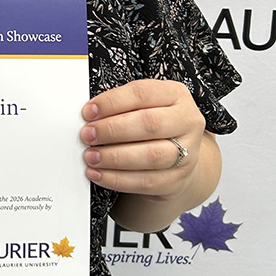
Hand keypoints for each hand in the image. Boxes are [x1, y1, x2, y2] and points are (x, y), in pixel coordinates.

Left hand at [80, 79, 205, 200]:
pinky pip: (146, 182)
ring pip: (150, 156)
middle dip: (112, 130)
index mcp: (175, 94)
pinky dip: (118, 179)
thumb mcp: (141, 104)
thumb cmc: (151, 122)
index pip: (142, 93)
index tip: (88, 112)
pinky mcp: (178, 179)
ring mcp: (188, 153)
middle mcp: (187, 121)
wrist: (177, 154)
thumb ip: (120, 105)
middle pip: (149, 124)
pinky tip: (99, 174)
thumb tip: (89, 115)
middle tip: (88, 135)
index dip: (112, 102)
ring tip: (91, 156)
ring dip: (114, 157)